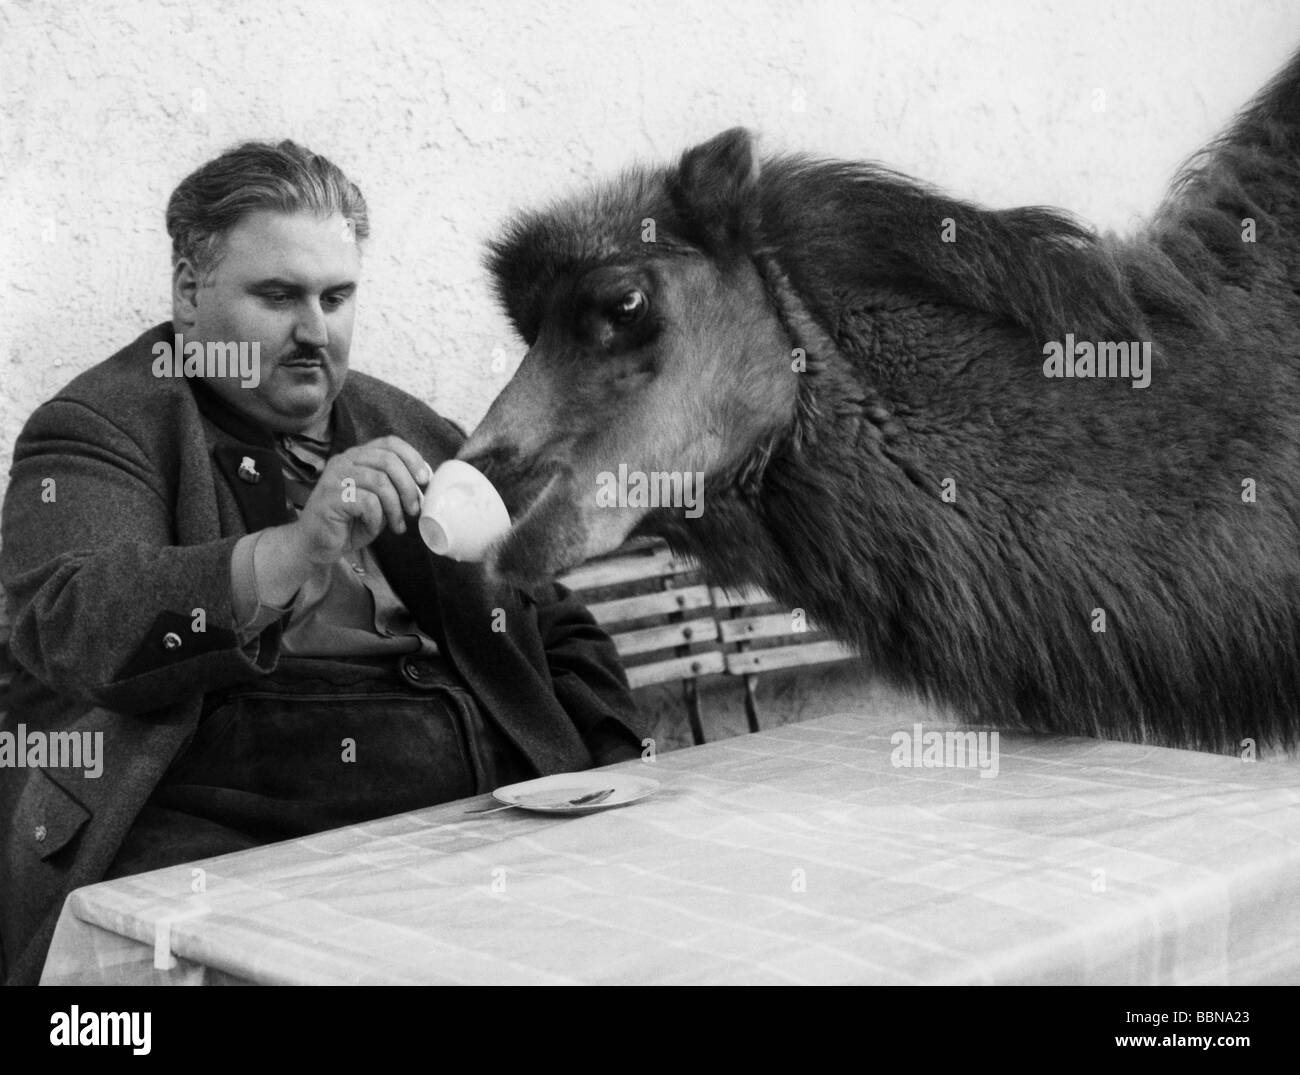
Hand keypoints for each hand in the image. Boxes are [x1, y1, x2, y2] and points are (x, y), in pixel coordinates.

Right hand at [289, 436, 431, 564]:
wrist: (316, 545)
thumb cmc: (350, 523)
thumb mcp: (378, 501)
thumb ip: (394, 487)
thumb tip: (423, 483)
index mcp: (357, 457)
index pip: (390, 443)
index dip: (412, 458)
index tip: (425, 480)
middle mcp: (344, 461)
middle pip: (388, 461)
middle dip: (408, 487)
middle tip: (414, 509)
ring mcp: (335, 478)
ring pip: (381, 482)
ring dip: (395, 508)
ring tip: (397, 525)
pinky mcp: (330, 498)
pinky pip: (368, 503)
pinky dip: (377, 519)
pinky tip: (372, 528)